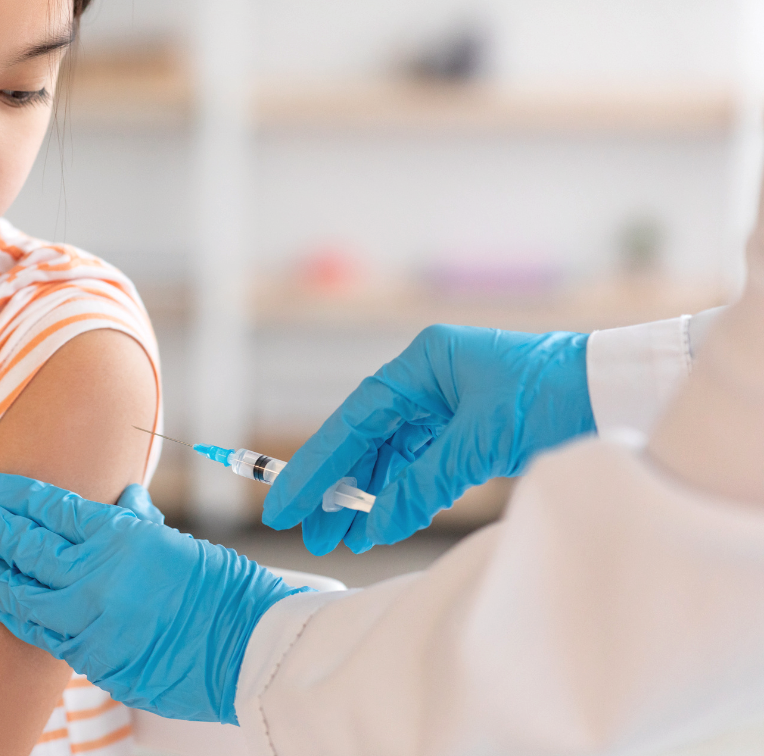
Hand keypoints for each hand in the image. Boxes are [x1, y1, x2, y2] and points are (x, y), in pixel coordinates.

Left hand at [0, 473, 306, 723]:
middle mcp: (95, 578)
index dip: (17, 497)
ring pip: (20, 597)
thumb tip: (122, 497)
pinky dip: (17, 616)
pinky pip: (42, 636)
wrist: (246, 649)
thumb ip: (137, 522)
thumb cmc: (219, 589)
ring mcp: (89, 623)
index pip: (52, 510)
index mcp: (119, 538)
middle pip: (25, 549)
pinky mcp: (92, 659)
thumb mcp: (175, 542)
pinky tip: (0, 605)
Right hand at [266, 325, 593, 554]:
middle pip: (363, 440)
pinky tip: (380, 523)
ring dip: (364, 497)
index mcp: (421, 363)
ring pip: (387, 457)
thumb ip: (423, 482)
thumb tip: (376, 524)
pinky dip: (399, 495)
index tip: (286, 502)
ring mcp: (443, 404)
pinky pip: (417, 465)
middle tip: (308, 531)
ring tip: (339, 538)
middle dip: (335, 488)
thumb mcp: (481, 439)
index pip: (353, 420)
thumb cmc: (554, 394)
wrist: (615, 391)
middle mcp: (424, 380)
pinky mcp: (463, 429)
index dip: (315, 465)